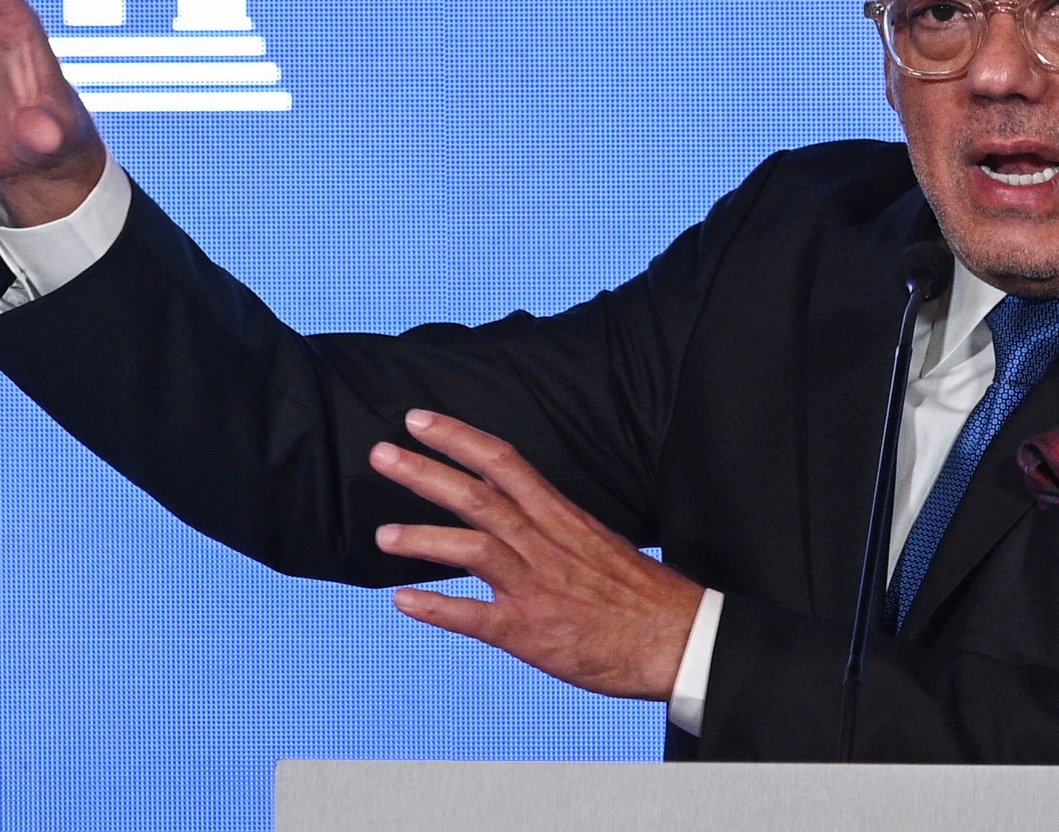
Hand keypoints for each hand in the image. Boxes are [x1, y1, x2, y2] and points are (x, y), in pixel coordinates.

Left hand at [370, 410, 704, 700]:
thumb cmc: (642, 593)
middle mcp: (545, 544)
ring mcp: (536, 587)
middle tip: (381, 454)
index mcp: (562, 516)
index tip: (419, 419)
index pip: (504, 462)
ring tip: (382, 536)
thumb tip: (520, 512)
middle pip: (477, 497)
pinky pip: (476, 618)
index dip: (458, 437)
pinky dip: (437, 608)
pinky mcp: (531, 633)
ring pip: (473, 549)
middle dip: (425, 472)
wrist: (678, 639)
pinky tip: (403, 602)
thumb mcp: (599, 540)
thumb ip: (555, 526)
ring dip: (423, 540)